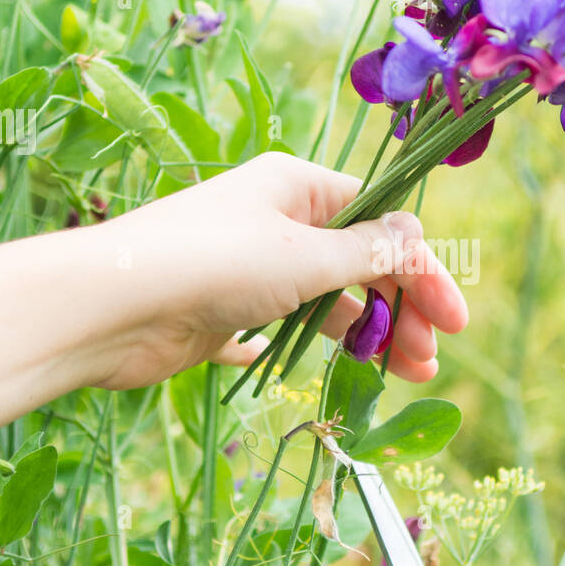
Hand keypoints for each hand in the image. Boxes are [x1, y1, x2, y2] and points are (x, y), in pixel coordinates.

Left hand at [0, 154, 467, 426]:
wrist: (111, 307)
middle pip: (358, 263)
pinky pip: (283, 325)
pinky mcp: (225, 310)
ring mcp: (250, 266)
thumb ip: (368, 253)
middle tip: (426, 361)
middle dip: (399, 310)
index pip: (380, 222)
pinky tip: (331, 370)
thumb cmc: (213, 264)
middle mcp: (276, 220)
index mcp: (298, 188)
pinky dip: (310, 343)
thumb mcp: (308, 256)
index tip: (453, 319)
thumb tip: (414, 237)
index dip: (421, 270)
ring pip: (326, 298)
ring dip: (365, 333)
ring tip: (395, 377)